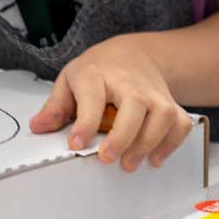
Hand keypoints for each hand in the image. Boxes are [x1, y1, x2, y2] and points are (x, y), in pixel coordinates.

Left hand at [30, 34, 192, 171]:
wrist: (133, 54)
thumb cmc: (99, 71)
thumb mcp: (70, 79)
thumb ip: (55, 106)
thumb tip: (37, 127)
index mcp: (96, 74)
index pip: (92, 97)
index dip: (84, 123)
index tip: (76, 144)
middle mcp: (129, 82)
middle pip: (135, 105)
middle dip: (123, 135)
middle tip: (107, 159)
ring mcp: (154, 93)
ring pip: (162, 115)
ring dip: (149, 143)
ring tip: (130, 164)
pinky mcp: (171, 103)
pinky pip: (180, 124)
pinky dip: (172, 143)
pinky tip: (154, 158)